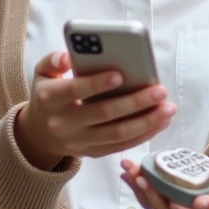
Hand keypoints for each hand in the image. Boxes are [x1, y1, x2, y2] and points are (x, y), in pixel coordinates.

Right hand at [14, 51, 175, 170]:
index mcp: (50, 99)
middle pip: (103, 114)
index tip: (120, 75)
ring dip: (147, 122)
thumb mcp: (42, 73)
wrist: (40, 133)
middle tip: (160, 91)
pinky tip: (161, 122)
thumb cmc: (49, 94)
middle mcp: (63, 123)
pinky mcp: (93, 152)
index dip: (96, 84)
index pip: (74, 90)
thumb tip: (69, 57)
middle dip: (135, 102)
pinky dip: (144, 135)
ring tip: (169, 108)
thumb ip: (53, 60)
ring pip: (117, 134)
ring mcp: (79, 141)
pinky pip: (121, 146)